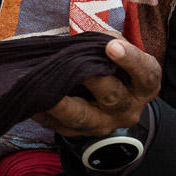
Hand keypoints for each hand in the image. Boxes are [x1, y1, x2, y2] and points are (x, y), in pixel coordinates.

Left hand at [36, 38, 160, 135]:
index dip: (130, 59)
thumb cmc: (115, 66)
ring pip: (81, 117)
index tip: (112, 46)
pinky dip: (43, 113)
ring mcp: (103, 124)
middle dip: (92, 79)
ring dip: (60, 103)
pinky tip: (30, 101)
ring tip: (41, 87)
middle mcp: (127, 108)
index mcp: (144, 84)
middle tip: (73, 64)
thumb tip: (81, 41)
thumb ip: (105, 42)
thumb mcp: (119, 50)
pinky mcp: (79, 134)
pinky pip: (59, 126)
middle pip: (111, 96)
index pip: (145, 72)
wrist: (113, 102)